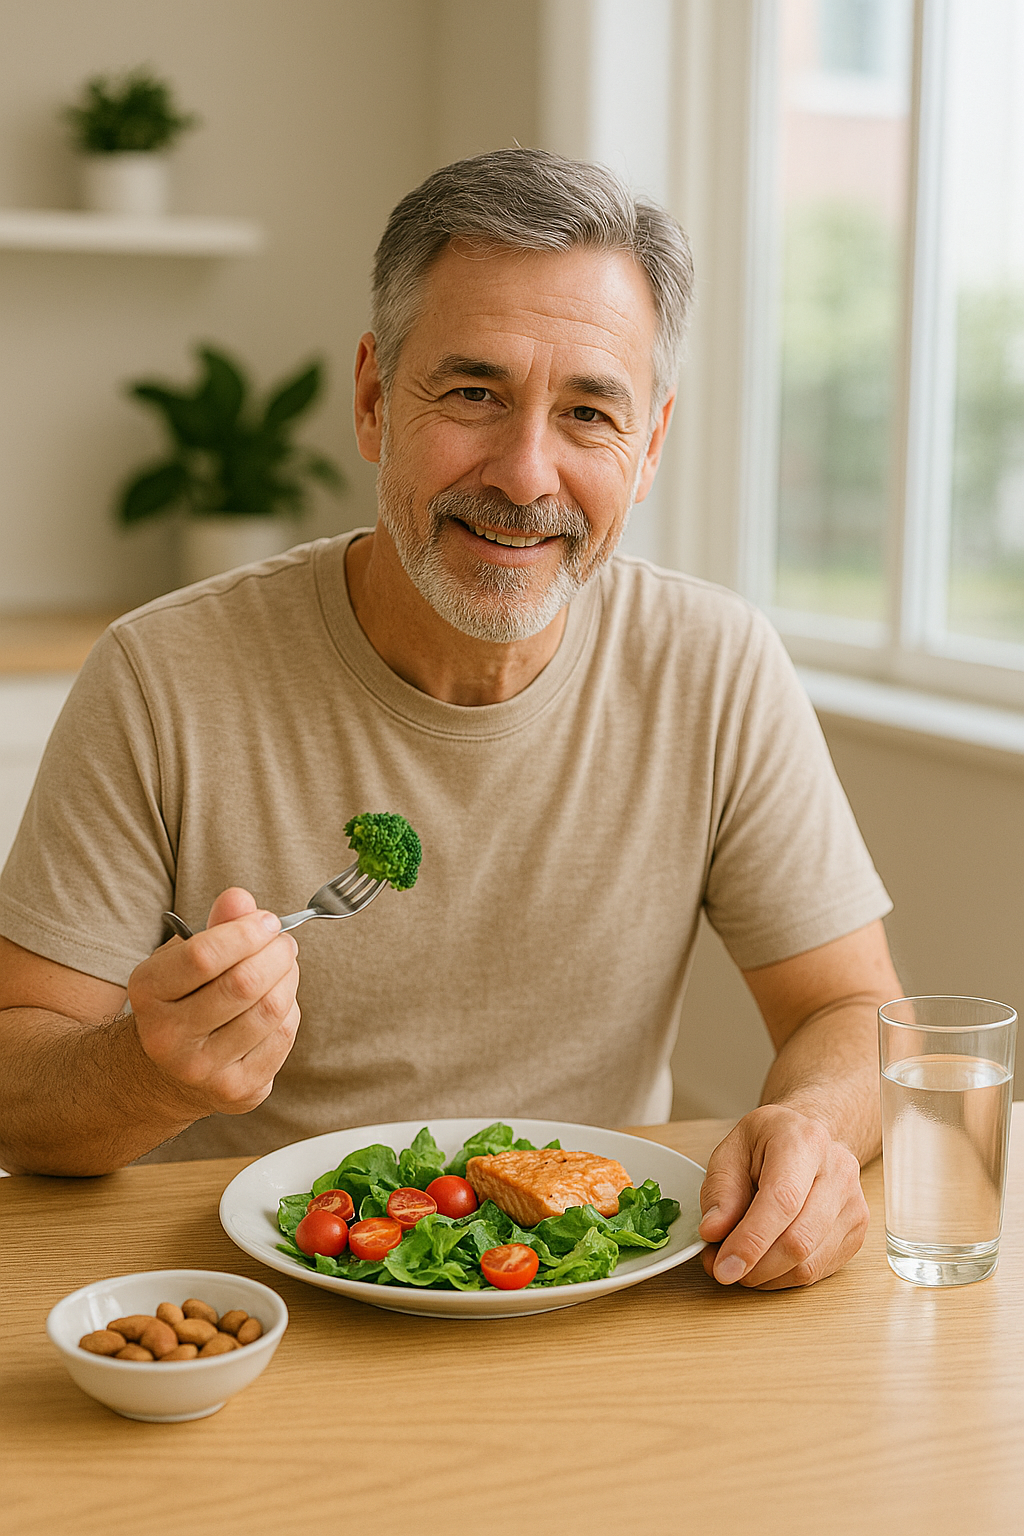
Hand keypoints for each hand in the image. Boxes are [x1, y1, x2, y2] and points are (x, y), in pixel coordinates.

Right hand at [127, 887, 300, 1117]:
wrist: (167, 1072)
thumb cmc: (184, 999)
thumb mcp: (184, 957)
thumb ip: (215, 926)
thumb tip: (240, 898)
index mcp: (148, 993)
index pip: (204, 957)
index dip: (246, 932)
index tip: (268, 921)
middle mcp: (168, 1037)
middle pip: (243, 984)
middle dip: (276, 954)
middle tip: (284, 943)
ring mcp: (202, 1070)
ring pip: (270, 1011)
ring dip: (289, 979)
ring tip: (285, 967)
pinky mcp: (236, 1091)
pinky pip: (282, 1038)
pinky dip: (290, 1012)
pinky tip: (277, 1003)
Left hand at [697, 1105, 868, 1289]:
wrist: (807, 1138)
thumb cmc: (768, 1142)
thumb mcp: (731, 1150)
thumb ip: (720, 1191)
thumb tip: (714, 1232)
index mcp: (804, 1142)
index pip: (782, 1200)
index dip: (751, 1240)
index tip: (724, 1266)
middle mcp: (838, 1172)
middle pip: (799, 1240)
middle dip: (754, 1266)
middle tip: (721, 1269)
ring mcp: (853, 1205)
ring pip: (808, 1264)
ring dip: (765, 1276)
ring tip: (739, 1263)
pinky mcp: (856, 1233)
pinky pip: (817, 1271)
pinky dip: (783, 1278)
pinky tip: (764, 1262)